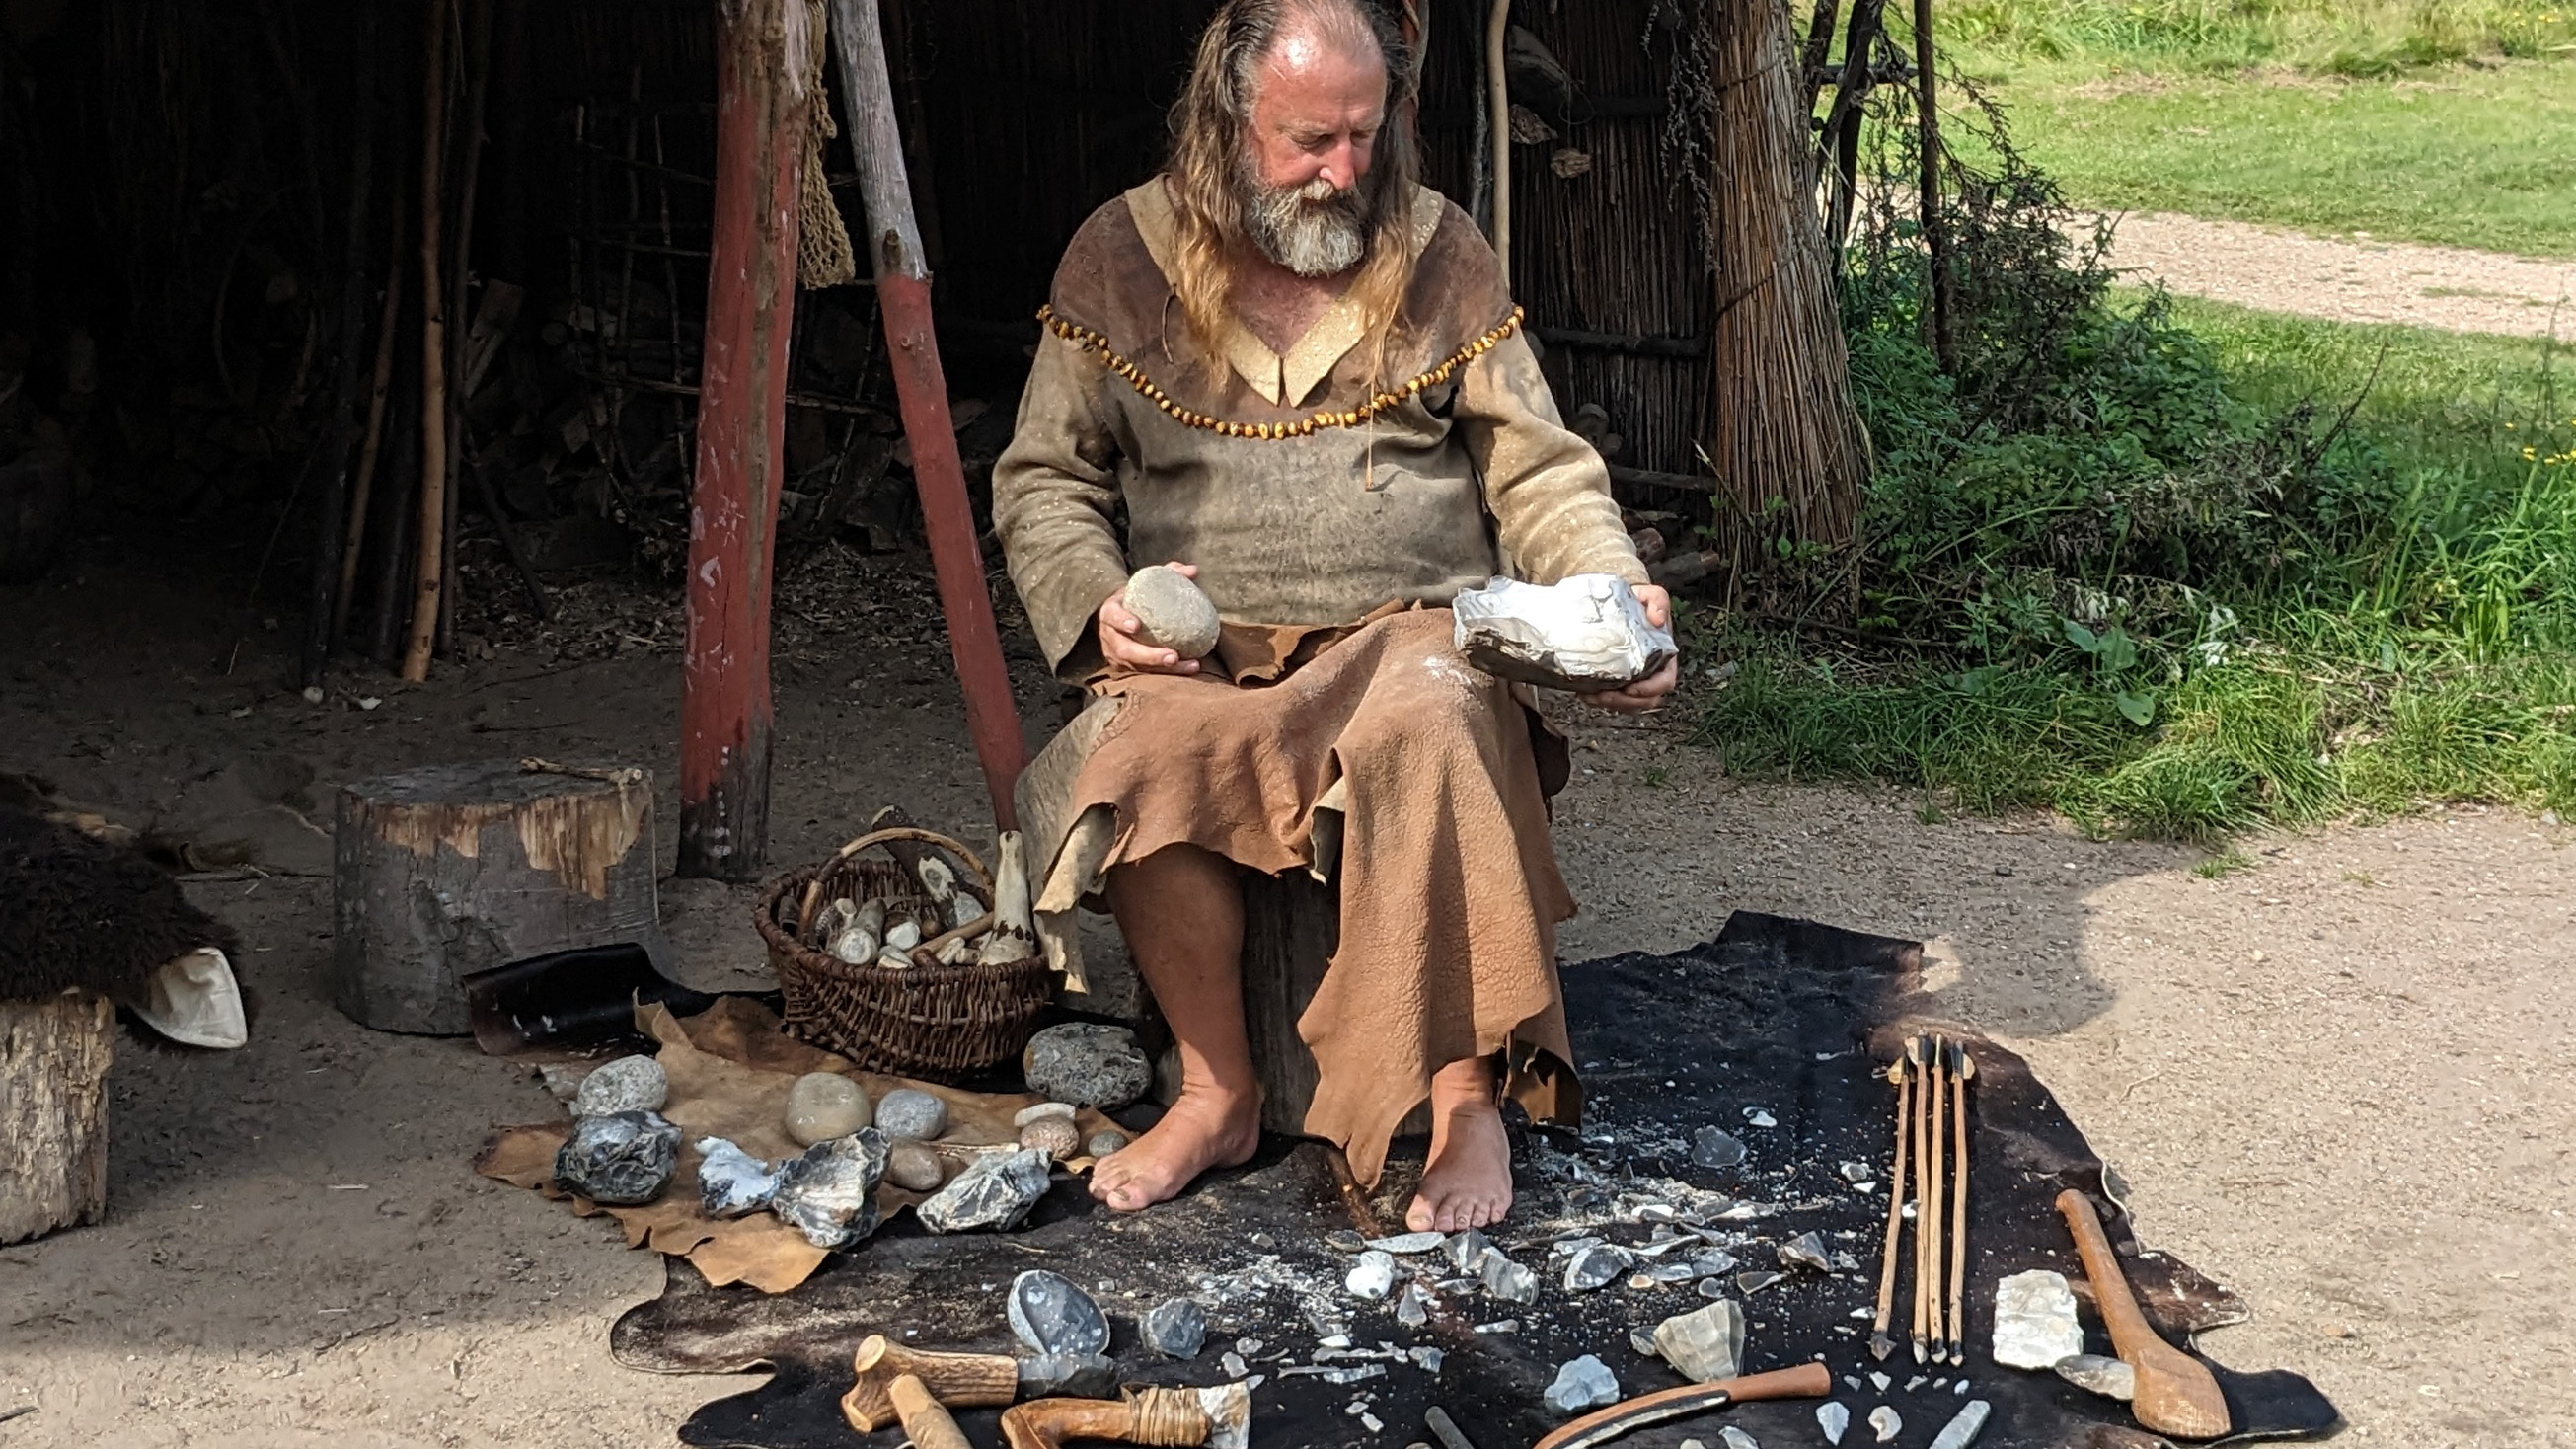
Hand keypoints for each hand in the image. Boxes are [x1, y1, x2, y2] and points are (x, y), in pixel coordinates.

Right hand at [1096, 560, 1203, 675]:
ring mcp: (1116, 655)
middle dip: (1150, 656)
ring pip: (1138, 666)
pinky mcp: (1126, 667)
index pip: (1112, 616)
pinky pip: (1146, 674)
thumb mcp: (1147, 582)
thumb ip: (1169, 573)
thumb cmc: (1136, 597)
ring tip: (1190, 665)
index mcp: (1110, 612)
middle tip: (1173, 656)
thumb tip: (1193, 570)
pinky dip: (1168, 673)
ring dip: (1165, 669)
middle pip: (1126, 650)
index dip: (1121, 621)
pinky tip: (1189, 668)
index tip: (1136, 625)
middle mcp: (1110, 636)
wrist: (1118, 615)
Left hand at [1580, 582, 1677, 712]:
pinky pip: (1613, 700)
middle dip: (1625, 702)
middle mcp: (1653, 672)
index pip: (1664, 682)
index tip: (1631, 688)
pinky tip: (1585, 693)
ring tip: (1591, 696)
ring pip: (1628, 704)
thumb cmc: (1639, 602)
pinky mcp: (1620, 681)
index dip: (1650, 690)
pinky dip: (1599, 701)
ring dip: (1610, 704)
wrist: (1621, 603)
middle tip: (1604, 695)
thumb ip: (1658, 601)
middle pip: (1645, 700)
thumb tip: (1658, 619)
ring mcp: (1637, 679)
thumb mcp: (1651, 595)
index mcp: (1664, 656)